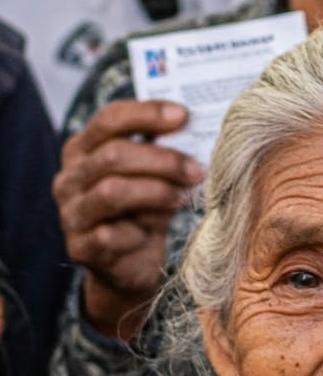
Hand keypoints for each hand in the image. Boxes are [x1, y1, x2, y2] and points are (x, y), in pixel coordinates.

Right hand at [55, 100, 201, 339]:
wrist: (132, 262)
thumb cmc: (147, 206)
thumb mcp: (156, 174)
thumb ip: (166, 150)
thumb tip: (199, 127)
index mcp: (84, 149)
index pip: (108, 119)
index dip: (147, 113)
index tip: (184, 115)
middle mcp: (69, 178)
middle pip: (113, 154)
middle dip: (163, 160)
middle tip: (197, 170)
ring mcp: (71, 213)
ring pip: (112, 192)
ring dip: (157, 191)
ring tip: (184, 197)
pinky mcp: (81, 247)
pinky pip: (113, 233)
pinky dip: (142, 230)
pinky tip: (154, 232)